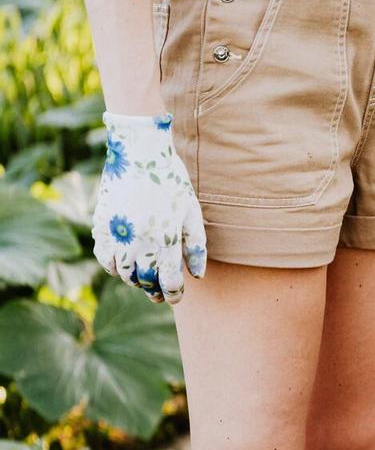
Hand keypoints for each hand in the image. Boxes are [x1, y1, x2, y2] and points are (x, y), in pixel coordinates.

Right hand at [92, 111, 207, 303]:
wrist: (138, 152)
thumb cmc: (171, 181)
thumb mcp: (192, 211)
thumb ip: (196, 246)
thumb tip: (197, 275)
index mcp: (165, 239)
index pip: (169, 281)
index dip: (173, 293)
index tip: (176, 297)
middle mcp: (139, 241)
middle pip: (145, 281)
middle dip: (154, 291)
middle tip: (159, 294)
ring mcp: (117, 234)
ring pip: (123, 273)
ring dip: (134, 280)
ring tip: (143, 280)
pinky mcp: (101, 225)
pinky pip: (104, 257)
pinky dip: (113, 267)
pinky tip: (124, 265)